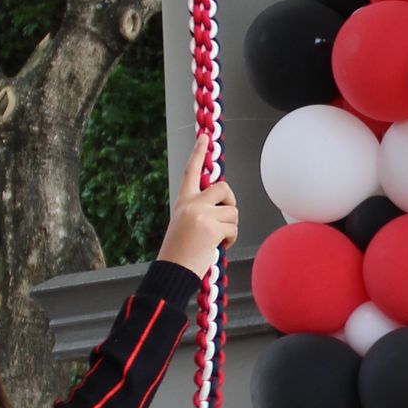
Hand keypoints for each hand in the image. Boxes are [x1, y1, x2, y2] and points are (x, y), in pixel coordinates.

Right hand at [157, 135, 239, 275]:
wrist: (173, 270)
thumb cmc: (180, 251)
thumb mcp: (184, 222)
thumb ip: (200, 208)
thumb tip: (222, 201)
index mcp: (183, 201)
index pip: (191, 171)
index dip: (198, 153)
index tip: (205, 137)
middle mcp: (191, 204)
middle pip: (223, 187)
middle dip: (230, 201)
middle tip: (225, 216)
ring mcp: (201, 215)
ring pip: (232, 210)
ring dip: (231, 226)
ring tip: (217, 238)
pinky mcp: (211, 228)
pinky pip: (234, 227)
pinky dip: (231, 238)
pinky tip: (218, 246)